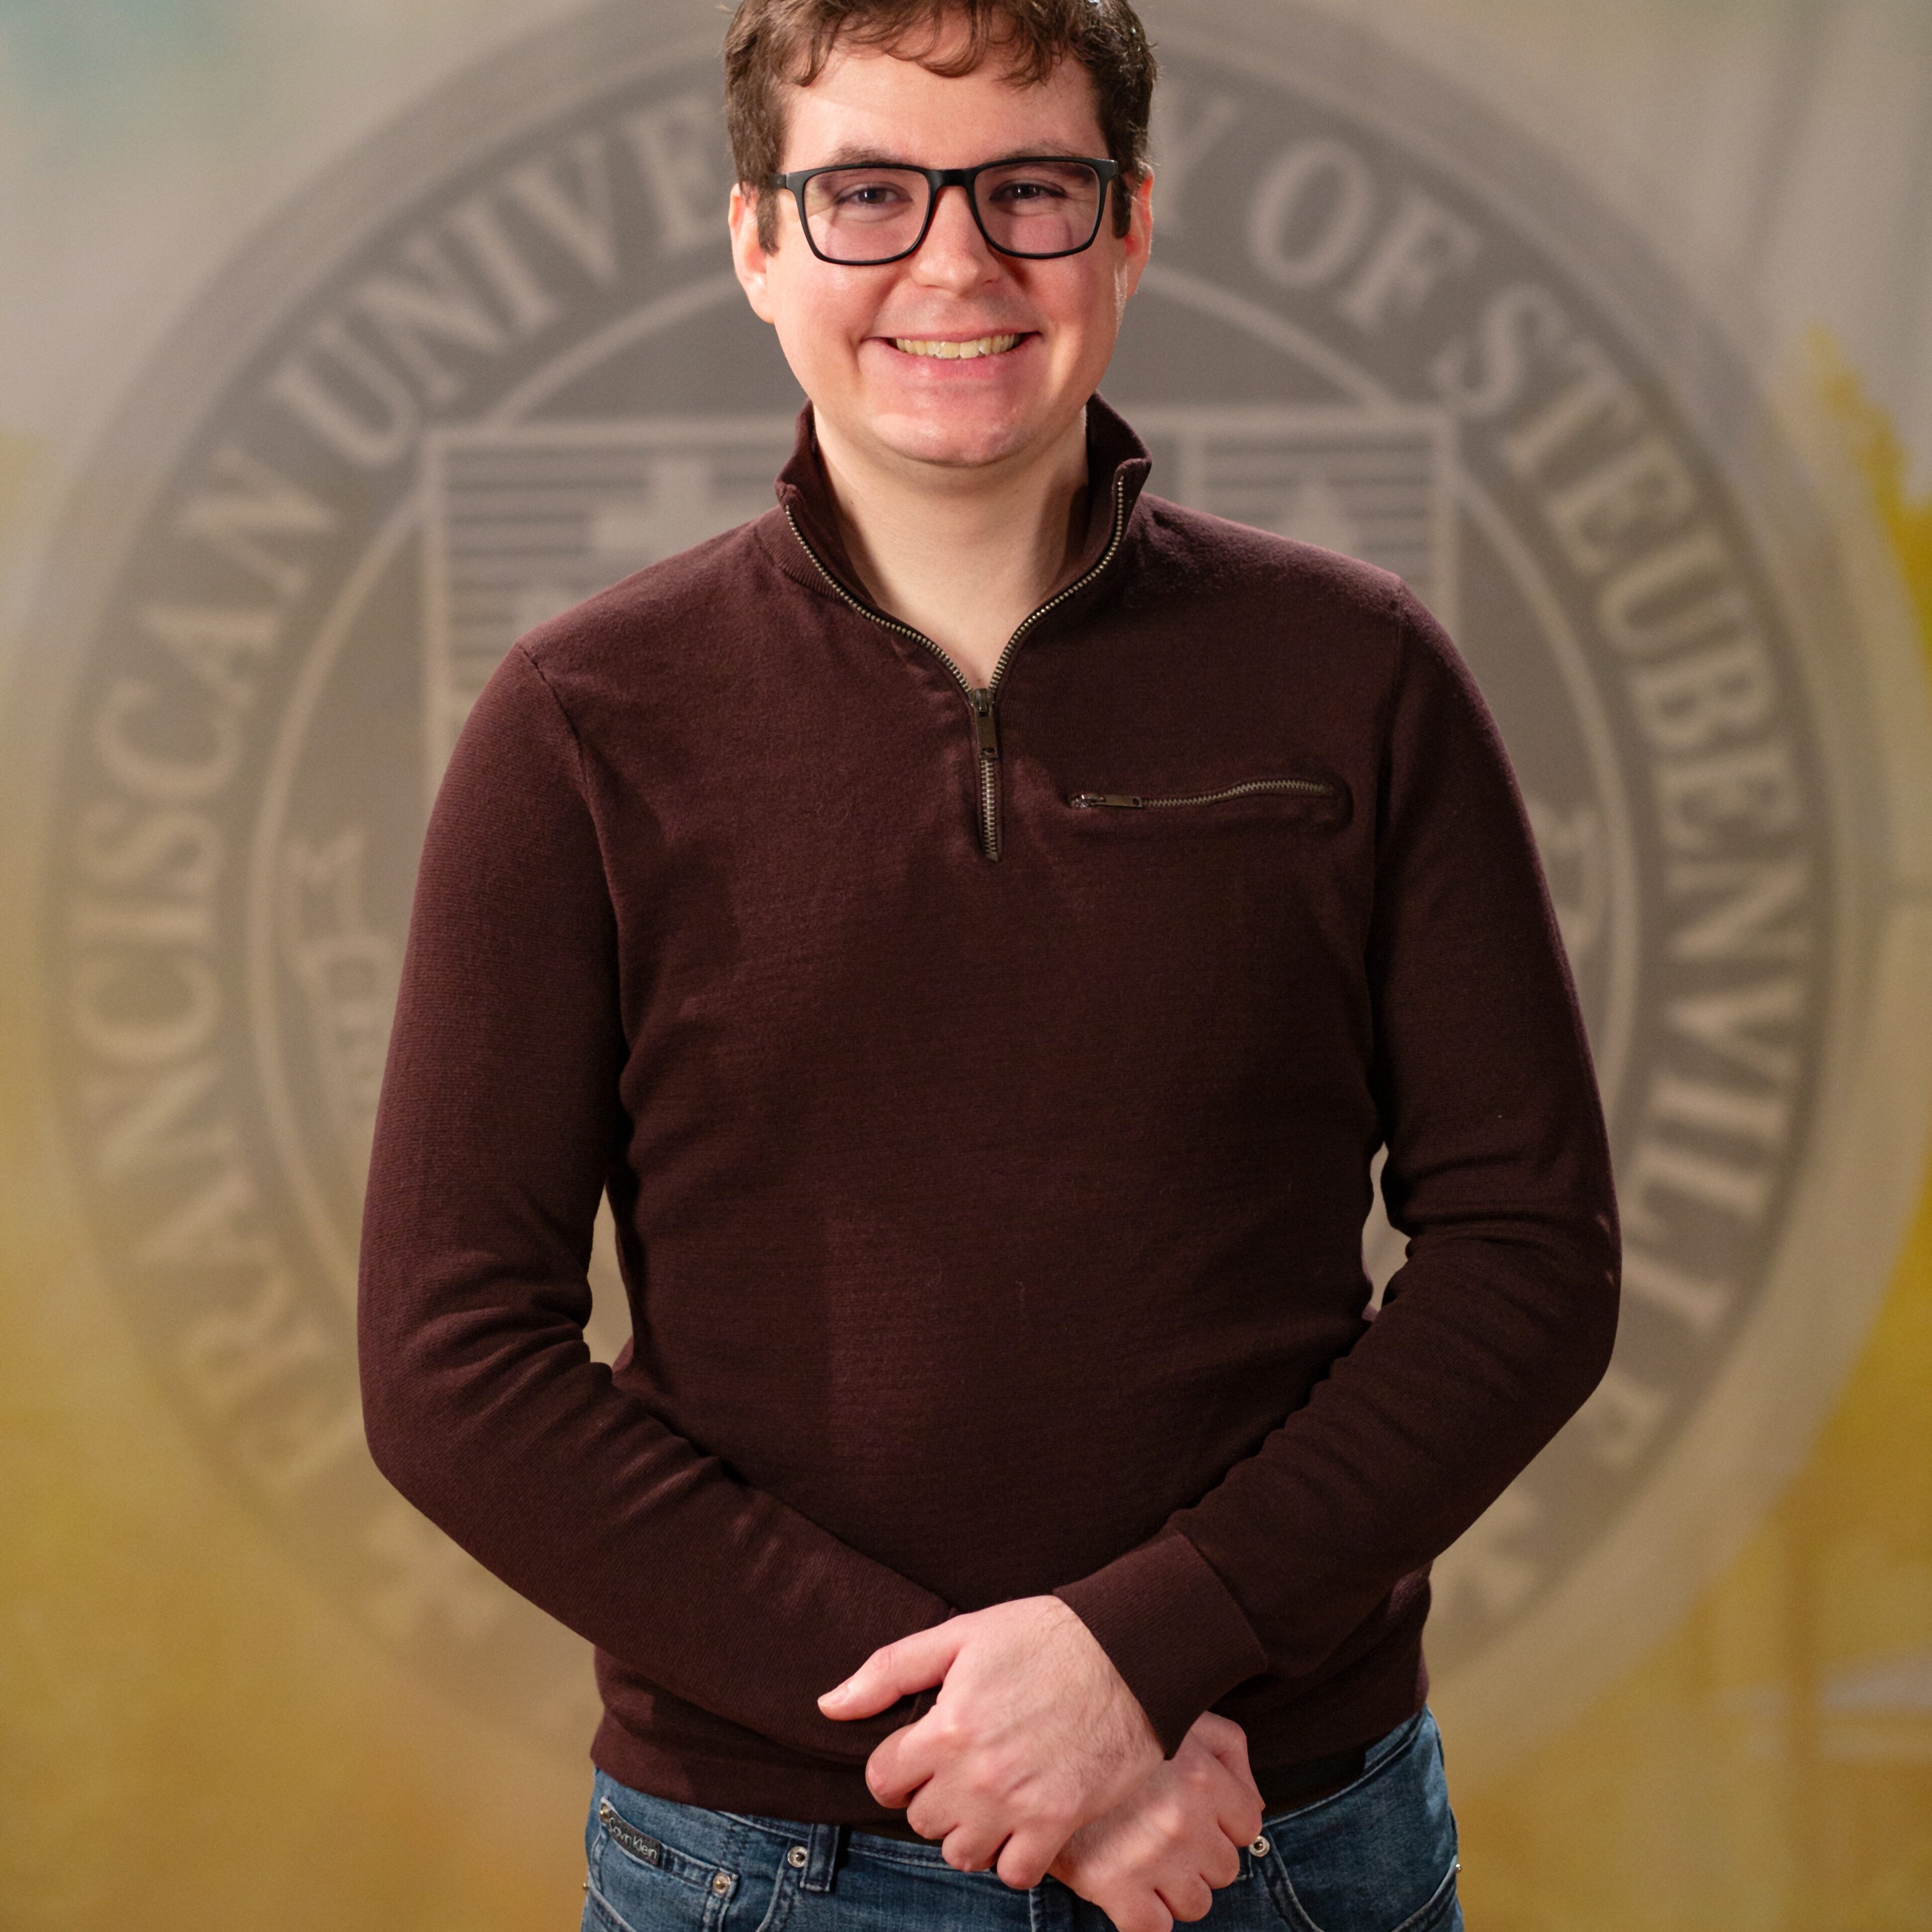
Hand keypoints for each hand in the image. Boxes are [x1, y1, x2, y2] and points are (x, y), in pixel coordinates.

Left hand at [818, 1595, 1163, 1887]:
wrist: (1129, 1652)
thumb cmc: (1043, 1635)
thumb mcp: (960, 1634)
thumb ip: (889, 1671)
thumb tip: (830, 1706)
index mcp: (947, 1726)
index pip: (882, 1780)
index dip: (895, 1767)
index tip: (918, 1753)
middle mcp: (976, 1775)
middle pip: (921, 1820)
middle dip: (932, 1797)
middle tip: (960, 1768)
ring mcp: (1019, 1804)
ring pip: (961, 1854)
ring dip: (968, 1832)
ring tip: (988, 1798)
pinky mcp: (1060, 1822)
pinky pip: (1015, 1873)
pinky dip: (1013, 1856)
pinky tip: (1022, 1821)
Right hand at [1048, 1711, 1264, 1931]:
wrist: (1037, 1748)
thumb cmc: (1115, 1730)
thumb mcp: (1182, 1719)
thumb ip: (1229, 1751)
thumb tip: (1253, 1804)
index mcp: (1204, 1777)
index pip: (1249, 1826)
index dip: (1223, 1822)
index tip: (1196, 1813)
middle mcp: (1183, 1820)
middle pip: (1225, 1869)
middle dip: (1199, 1855)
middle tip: (1162, 1831)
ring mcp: (1150, 1858)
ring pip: (1196, 1904)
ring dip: (1174, 1887)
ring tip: (1144, 1855)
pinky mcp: (1113, 1887)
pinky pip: (1153, 1929)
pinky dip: (1144, 1916)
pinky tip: (1127, 1886)